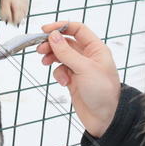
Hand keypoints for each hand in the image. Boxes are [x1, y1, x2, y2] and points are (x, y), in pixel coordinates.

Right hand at [37, 21, 120, 137]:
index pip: (78, 29)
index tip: (45, 30)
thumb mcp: (84, 69)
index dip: (61, 27)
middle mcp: (88, 56)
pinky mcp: (73, 80)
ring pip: (61, 55)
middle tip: (39, 48)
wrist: (105, 119)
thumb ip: (66, 52)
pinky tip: (62, 82)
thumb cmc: (102, 92)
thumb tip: (53, 35)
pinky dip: (58, 74)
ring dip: (52, 57)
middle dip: (52, 44)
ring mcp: (80, 68)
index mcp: (96, 49)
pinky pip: (60, 70)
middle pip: (66, 42)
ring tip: (44, 62)